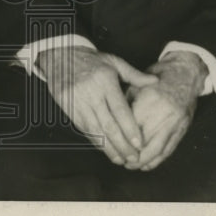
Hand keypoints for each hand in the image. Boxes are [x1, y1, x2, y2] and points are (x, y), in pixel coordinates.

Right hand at [36, 46, 156, 165]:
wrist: (61, 55)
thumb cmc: (91, 60)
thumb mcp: (114, 61)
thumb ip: (134, 75)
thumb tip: (155, 81)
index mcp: (105, 80)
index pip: (120, 109)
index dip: (130, 129)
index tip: (139, 143)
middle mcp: (91, 92)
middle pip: (108, 124)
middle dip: (122, 145)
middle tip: (133, 158)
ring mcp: (78, 101)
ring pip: (95, 130)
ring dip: (109, 148)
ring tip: (121, 159)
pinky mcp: (68, 107)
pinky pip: (83, 128)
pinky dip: (95, 141)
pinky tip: (105, 149)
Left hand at [125, 50, 207, 170]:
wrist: (184, 74)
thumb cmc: (157, 77)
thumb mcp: (137, 84)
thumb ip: (125, 103)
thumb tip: (113, 122)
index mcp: (149, 100)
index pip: (131, 126)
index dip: (121, 139)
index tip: (112, 147)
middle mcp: (163, 114)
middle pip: (144, 142)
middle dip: (132, 155)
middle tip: (120, 161)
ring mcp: (175, 123)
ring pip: (157, 150)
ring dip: (144, 161)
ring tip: (132, 165)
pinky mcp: (183, 129)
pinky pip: (169, 149)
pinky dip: (158, 160)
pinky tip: (147, 164)